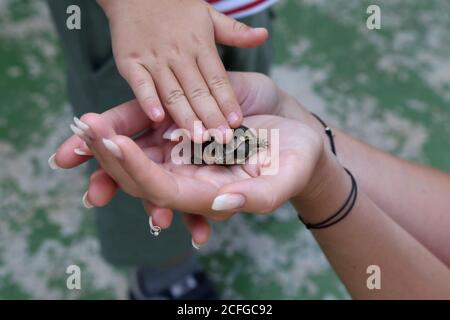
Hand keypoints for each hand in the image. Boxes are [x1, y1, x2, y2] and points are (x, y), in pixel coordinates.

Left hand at [51, 72, 327, 245]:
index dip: (137, 171)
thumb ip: (256, 197)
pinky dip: (122, 123)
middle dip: (109, 156)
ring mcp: (182, 148)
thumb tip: (220, 204)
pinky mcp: (182, 123)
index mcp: (205, 193)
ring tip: (84, 125)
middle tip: (86, 131)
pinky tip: (102, 118)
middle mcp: (187, 174)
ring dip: (107, 141)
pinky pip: (147, 125)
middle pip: (139, 174)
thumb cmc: (295, 159)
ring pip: (136, 151)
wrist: (295, 132)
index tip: (116, 146)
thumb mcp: (284, 179)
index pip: (163, 190)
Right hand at [97, 0, 267, 141]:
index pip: (217, 78)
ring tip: (198, 137)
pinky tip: (158, 119)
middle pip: (198, 90)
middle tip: (222, 140)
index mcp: (200, 45)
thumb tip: (263, 36)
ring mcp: (154, 58)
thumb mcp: (209, 15)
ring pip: (173, 91)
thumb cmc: (175, 7)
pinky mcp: (130, 62)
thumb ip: (235, 32)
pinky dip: (148, 100)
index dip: (227, 100)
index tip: (237, 122)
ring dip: (185, 115)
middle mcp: (179, 54)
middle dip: (211, 116)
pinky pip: (140, 84)